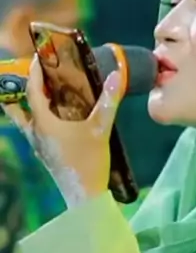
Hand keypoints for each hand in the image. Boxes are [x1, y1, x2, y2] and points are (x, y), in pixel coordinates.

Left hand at [1, 57, 124, 207]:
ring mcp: (38, 145)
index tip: (41, 56)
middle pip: (22, 103)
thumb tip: (116, 74)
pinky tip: (54, 117)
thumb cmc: (89, 162)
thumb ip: (108, 100)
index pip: (32, 89)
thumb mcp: (101, 128)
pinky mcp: (44, 154)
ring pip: (25, 119)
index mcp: (43, 122)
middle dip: (27, 86)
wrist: (84, 197)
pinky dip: (38, 118)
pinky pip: (34, 130)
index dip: (35, 70)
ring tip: (43, 93)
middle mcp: (35, 132)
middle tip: (39, 72)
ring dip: (29, 104)